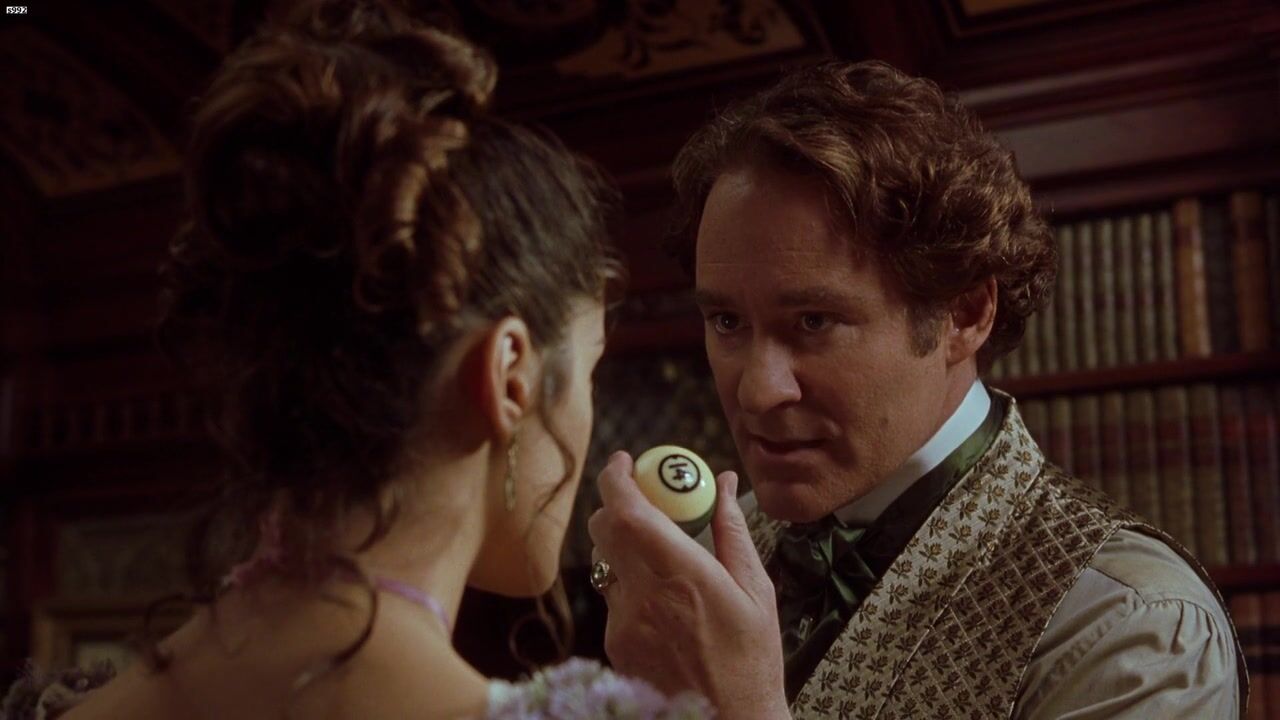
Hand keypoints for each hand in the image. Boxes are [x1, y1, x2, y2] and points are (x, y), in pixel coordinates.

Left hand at [588, 451, 788, 718]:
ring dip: (624, 548)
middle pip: (604, 529)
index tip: (626, 462)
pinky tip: (664, 605)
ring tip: (662, 559)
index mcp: (683, 575)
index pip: (628, 512)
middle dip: (617, 505)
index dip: (617, 478)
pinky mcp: (615, 646)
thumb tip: (726, 484)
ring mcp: (624, 623)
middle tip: (642, 500)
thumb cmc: (751, 662)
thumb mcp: (755, 591)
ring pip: (605, 563)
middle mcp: (644, 596)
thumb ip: (732, 531)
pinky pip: (613, 598)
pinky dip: (630, 587)